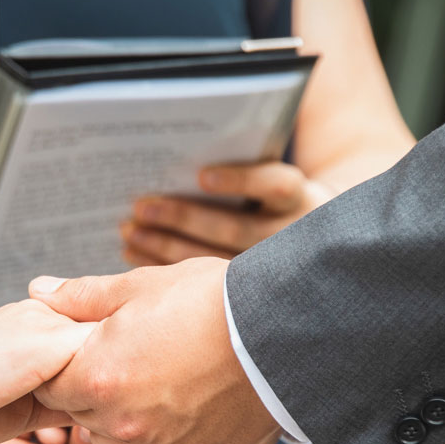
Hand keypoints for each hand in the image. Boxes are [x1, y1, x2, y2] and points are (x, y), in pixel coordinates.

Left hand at [29, 258, 281, 443]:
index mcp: (97, 374)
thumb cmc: (210, 300)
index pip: (48, 385)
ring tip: (148, 392)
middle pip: (78, 416)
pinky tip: (153, 438)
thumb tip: (37, 292)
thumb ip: (81, 296)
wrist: (279, 330)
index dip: (63, 367)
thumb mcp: (140, 285)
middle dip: (90, 393)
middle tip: (123, 367)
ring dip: (117, 427)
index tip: (85, 352)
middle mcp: (119, 420)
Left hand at [121, 161, 325, 265]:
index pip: (275, 185)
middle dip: (183, 217)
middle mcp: (289, 235)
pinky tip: (137, 254)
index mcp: (297, 196)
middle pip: (234, 228)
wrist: (315, 236)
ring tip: (130, 232)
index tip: (201, 175)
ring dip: (166, 246)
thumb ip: (240, 162)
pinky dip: (165, 267)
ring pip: (215, 260)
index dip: (239, 181)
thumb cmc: (274, 193)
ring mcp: (271, 268)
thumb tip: (177, 155)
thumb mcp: (272, 174)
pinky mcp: (248, 288)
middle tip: (140, 207)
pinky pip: (201, 282)